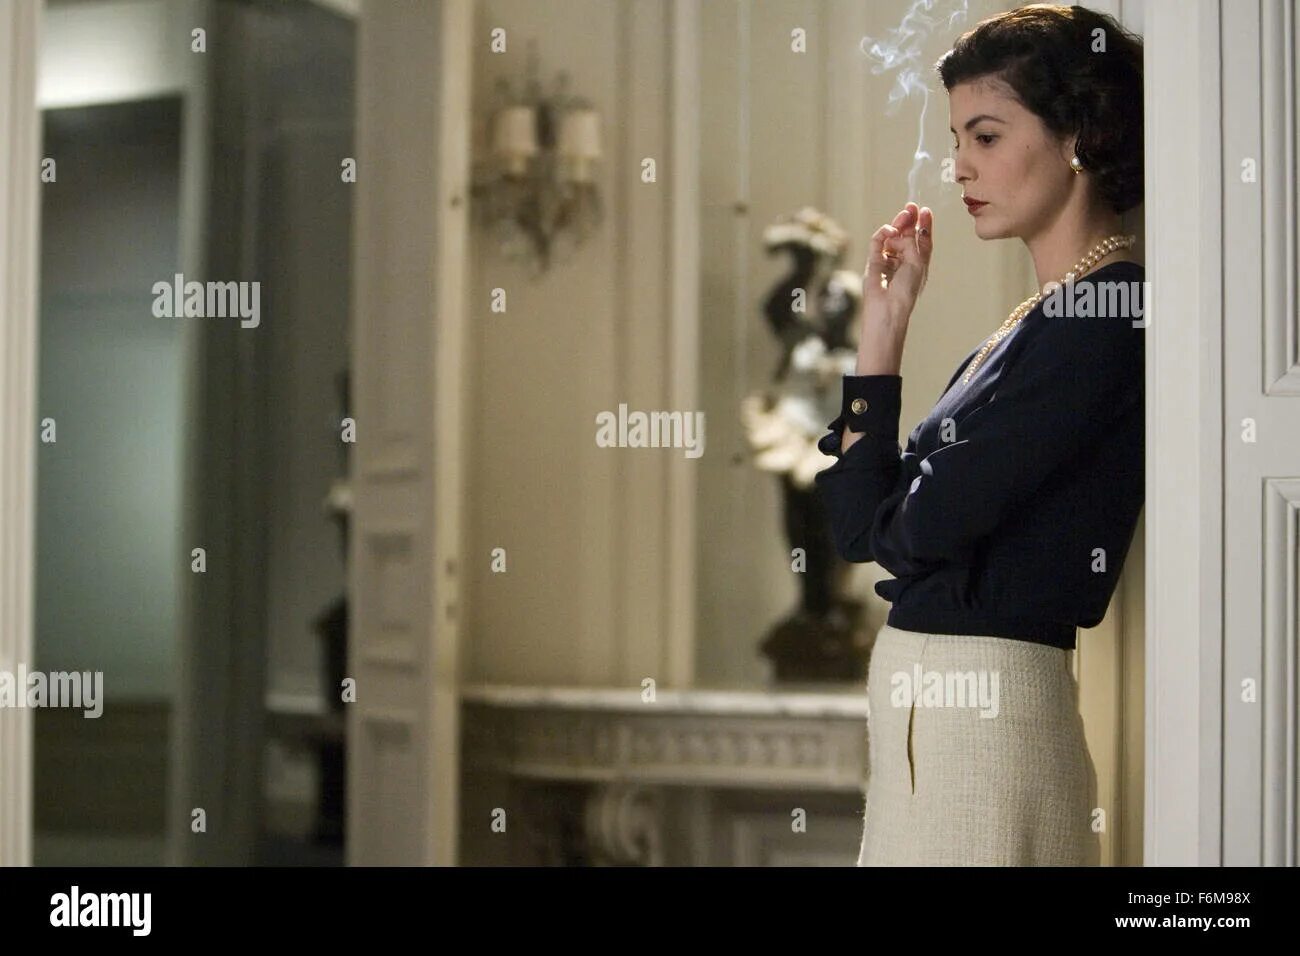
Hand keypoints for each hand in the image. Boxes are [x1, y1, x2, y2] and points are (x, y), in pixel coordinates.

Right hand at [863, 202, 933, 326]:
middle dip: (908, 220)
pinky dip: (883, 233)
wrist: (889, 308)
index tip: (924, 210)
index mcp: (917, 263)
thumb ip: (912, 243)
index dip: (922, 224)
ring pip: (891, 237)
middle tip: (910, 207)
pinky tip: (890, 230)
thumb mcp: (917, 262)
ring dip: (897, 224)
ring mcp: (887, 260)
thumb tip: (901, 229)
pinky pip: (877, 242)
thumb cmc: (907, 290)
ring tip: (904, 215)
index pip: (920, 240)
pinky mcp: (873, 261)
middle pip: (905, 235)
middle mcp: (902, 260)